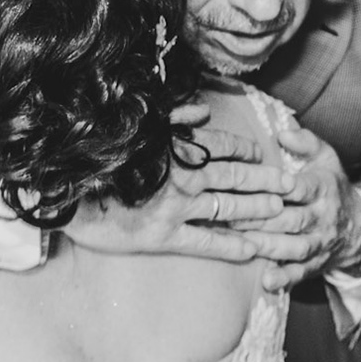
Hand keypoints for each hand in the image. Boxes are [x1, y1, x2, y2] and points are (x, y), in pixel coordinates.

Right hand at [64, 103, 293, 261]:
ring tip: (281, 214)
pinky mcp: (165, 236)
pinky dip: (233, 246)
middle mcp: (184, 178)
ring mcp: (178, 208)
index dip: (248, 150)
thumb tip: (203, 111)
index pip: (223, 147)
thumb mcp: (137, 127)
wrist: (68, 192)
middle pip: (235, 179)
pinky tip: (253, 251)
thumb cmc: (99, 158)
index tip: (264, 153)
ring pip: (229, 209)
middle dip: (266, 181)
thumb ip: (173, 118)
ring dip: (258, 211)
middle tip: (292, 186)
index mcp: (177, 149)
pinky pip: (208, 242)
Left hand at [253, 125, 360, 292]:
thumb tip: (282, 133)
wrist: (359, 227)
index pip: (300, 187)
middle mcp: (323, 217)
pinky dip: (285, 278)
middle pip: (293, 219)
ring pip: (295, 247)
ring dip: (268, 247)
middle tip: (229, 216)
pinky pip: (302, 273)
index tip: (251, 184)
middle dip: (262, 219)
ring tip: (241, 244)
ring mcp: (321, 243)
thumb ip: (306, 142)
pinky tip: (266, 281)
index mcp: (324, 188)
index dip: (278, 187)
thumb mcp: (326, 158)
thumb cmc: (332, 186)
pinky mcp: (316, 264)